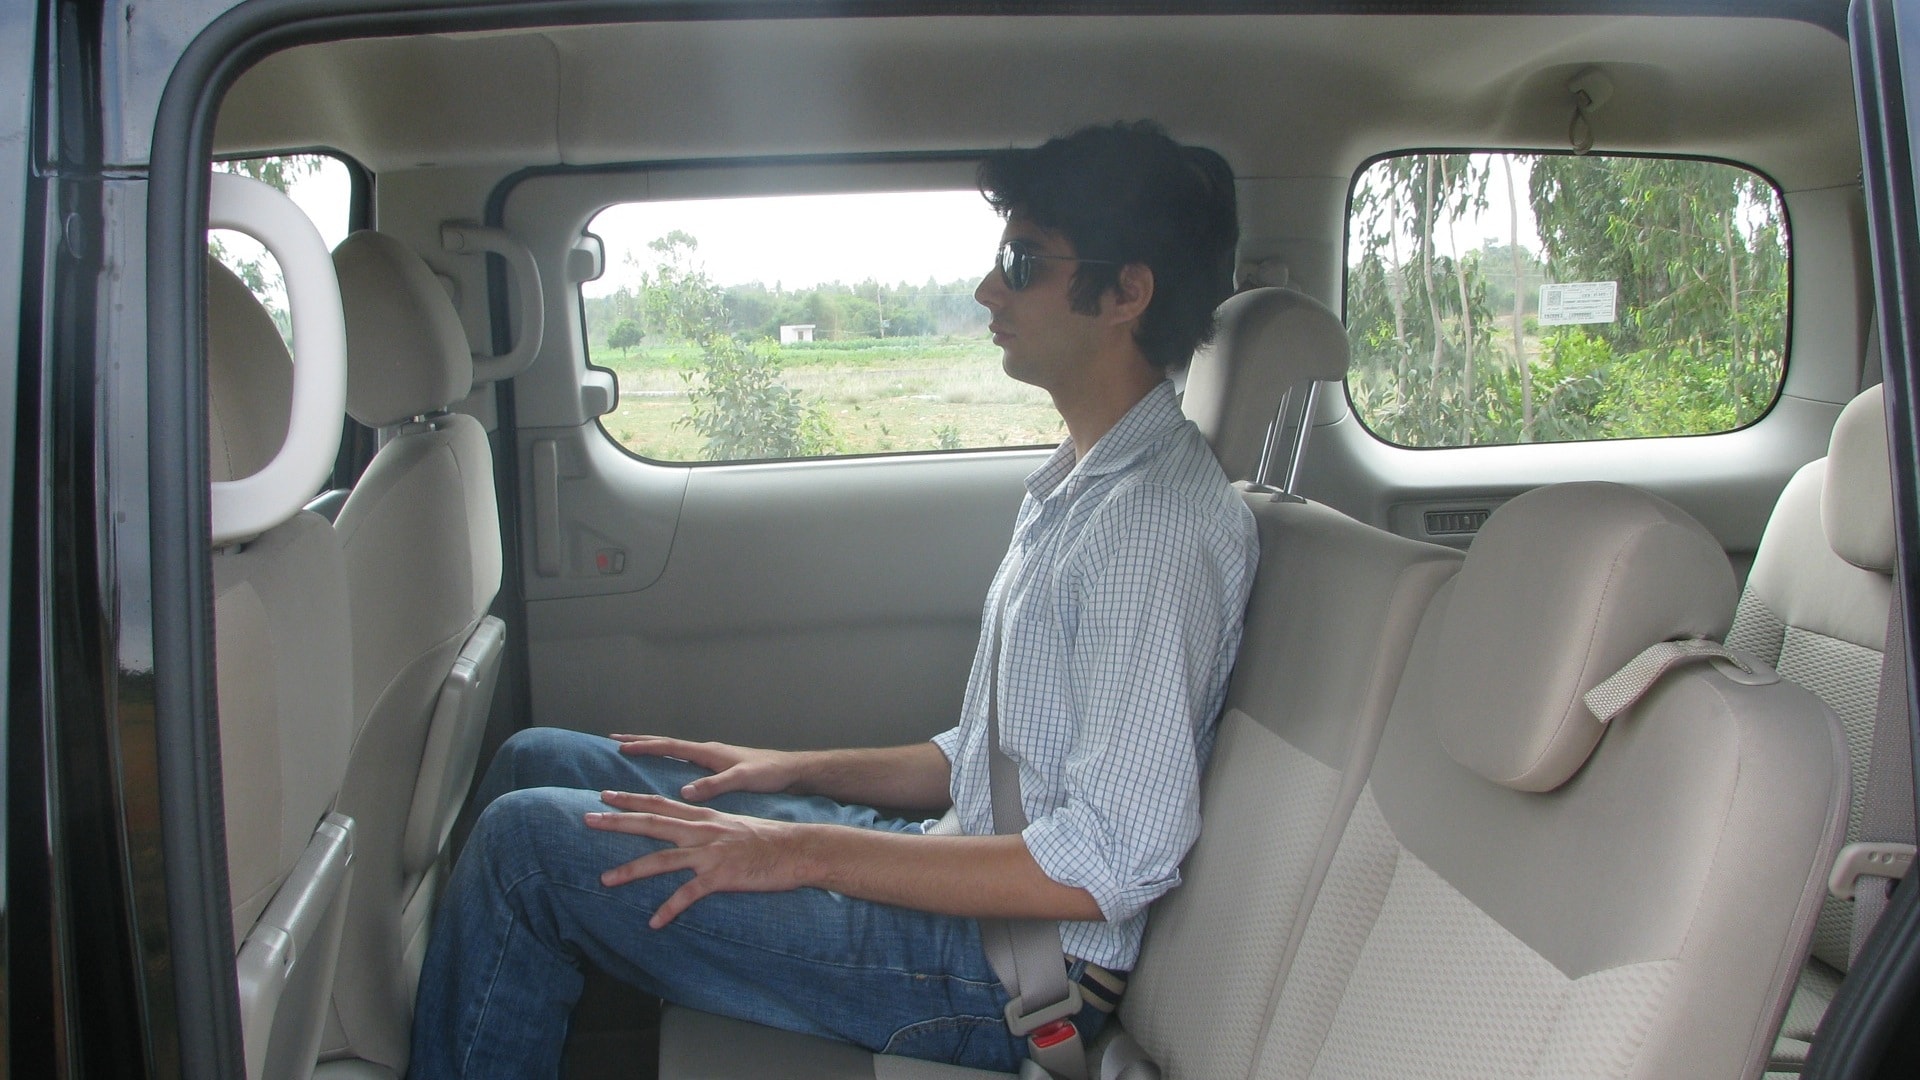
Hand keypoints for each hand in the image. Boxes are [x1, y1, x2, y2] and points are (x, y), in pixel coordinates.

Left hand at [585, 792, 812, 927]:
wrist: (798, 849)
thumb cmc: (769, 840)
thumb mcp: (733, 826)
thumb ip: (708, 828)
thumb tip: (689, 832)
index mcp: (703, 818)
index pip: (659, 804)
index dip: (630, 799)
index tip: (604, 795)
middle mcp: (702, 831)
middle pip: (651, 823)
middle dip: (617, 821)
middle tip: (587, 818)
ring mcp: (710, 853)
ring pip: (662, 860)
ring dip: (630, 870)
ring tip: (604, 880)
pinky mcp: (721, 876)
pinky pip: (688, 895)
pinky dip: (669, 909)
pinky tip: (654, 922)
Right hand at [607, 735, 802, 801]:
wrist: (791, 771)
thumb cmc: (769, 773)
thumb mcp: (742, 779)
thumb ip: (715, 785)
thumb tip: (684, 792)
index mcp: (709, 753)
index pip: (670, 745)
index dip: (644, 747)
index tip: (620, 747)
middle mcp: (707, 752)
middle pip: (667, 743)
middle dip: (640, 741)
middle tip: (613, 740)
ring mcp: (711, 758)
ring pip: (674, 750)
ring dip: (651, 748)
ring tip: (630, 750)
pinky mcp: (717, 767)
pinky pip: (683, 759)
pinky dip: (667, 758)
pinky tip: (663, 767)